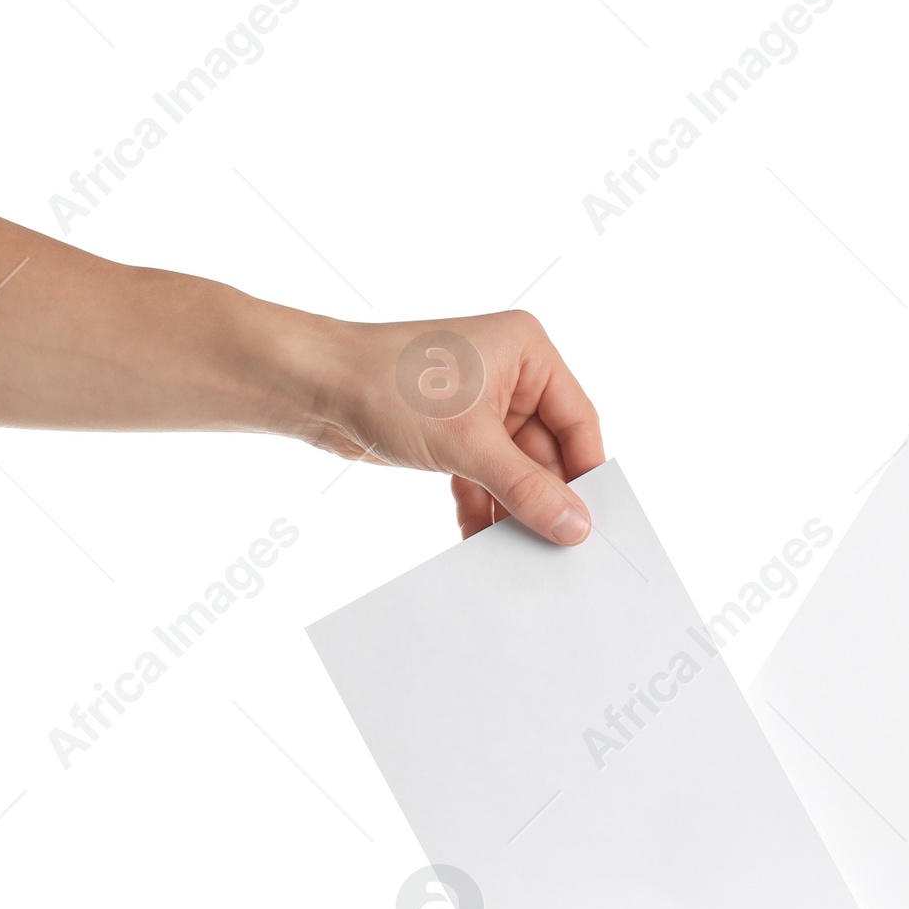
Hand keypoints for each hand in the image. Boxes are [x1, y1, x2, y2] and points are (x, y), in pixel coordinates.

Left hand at [295, 311, 603, 544]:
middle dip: (543, 500)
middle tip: (557, 551)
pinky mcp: (453, 435)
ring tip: (519, 555)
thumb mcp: (468, 442)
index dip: (586, 474)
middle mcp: (511, 375)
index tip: (594, 522)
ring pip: (513, 471)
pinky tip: (479, 542)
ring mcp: (481, 407)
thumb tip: (575, 526)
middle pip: (547, 452)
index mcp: (528, 352)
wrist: (314, 386)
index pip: (578, 422)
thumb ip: (526, 488)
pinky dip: (481, 508)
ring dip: (511, 510)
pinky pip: (482, 479)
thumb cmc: (387, 384)